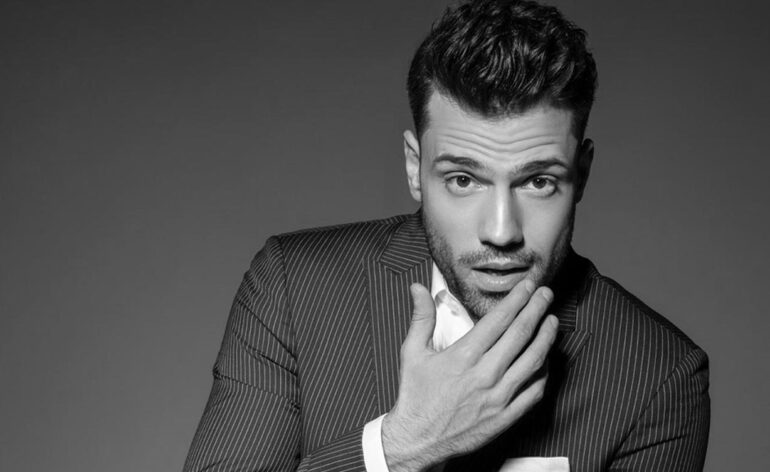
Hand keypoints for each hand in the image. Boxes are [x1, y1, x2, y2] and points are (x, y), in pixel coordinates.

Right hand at [381, 278, 558, 470]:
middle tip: (546, 294)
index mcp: (463, 356)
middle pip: (521, 334)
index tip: (528, 286)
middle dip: (537, 309)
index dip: (517, 299)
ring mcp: (499, 397)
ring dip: (546, 338)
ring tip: (552, 321)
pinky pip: (534, 391)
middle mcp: (485, 375)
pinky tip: (546, 360)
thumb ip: (421, 318)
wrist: (417, 440)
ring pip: (534, 361)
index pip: (499, 320)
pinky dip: (544, 373)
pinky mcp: (506, 416)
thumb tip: (419, 288)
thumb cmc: (415, 396)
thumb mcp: (412, 352)